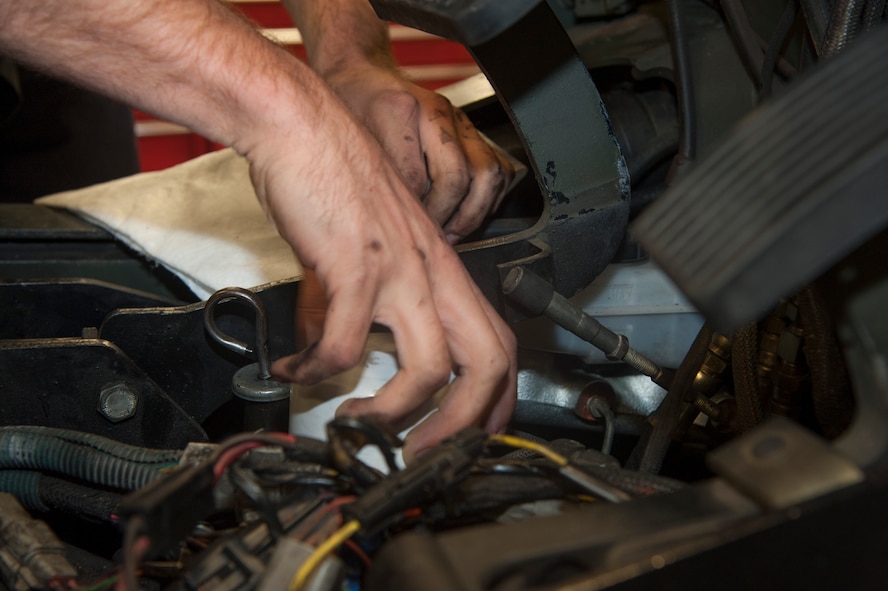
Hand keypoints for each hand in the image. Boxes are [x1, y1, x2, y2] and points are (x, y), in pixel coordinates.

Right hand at [247, 95, 516, 460]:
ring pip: (426, 368)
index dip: (498, 398)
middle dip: (463, 425)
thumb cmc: (341, 182)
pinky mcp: (354, 267)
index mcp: (444, 269)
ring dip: (391, 412)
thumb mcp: (377, 248)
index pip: (498, 343)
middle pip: (485, 363)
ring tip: (355, 422)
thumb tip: (345, 353)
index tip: (473, 434)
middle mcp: (433, 273)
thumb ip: (373, 304)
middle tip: (424, 454)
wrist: (305, 130)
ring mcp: (399, 271)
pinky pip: (345, 344)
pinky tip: (294, 368)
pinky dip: (318, 370)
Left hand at [325, 64, 514, 243]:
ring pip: (488, 173)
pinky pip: (499, 169)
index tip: (404, 229)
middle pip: (457, 177)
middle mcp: (435, 112)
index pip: (415, 178)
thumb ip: (371, 175)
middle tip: (432, 235)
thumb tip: (391, 221)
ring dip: (473, 212)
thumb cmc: (350, 105)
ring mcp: (459, 120)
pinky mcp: (473, 130)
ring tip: (453, 232)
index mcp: (398, 109)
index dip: (413, 212)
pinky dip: (489, 199)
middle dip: (446, 216)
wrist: (363, 75)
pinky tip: (467, 214)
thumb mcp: (346, 137)